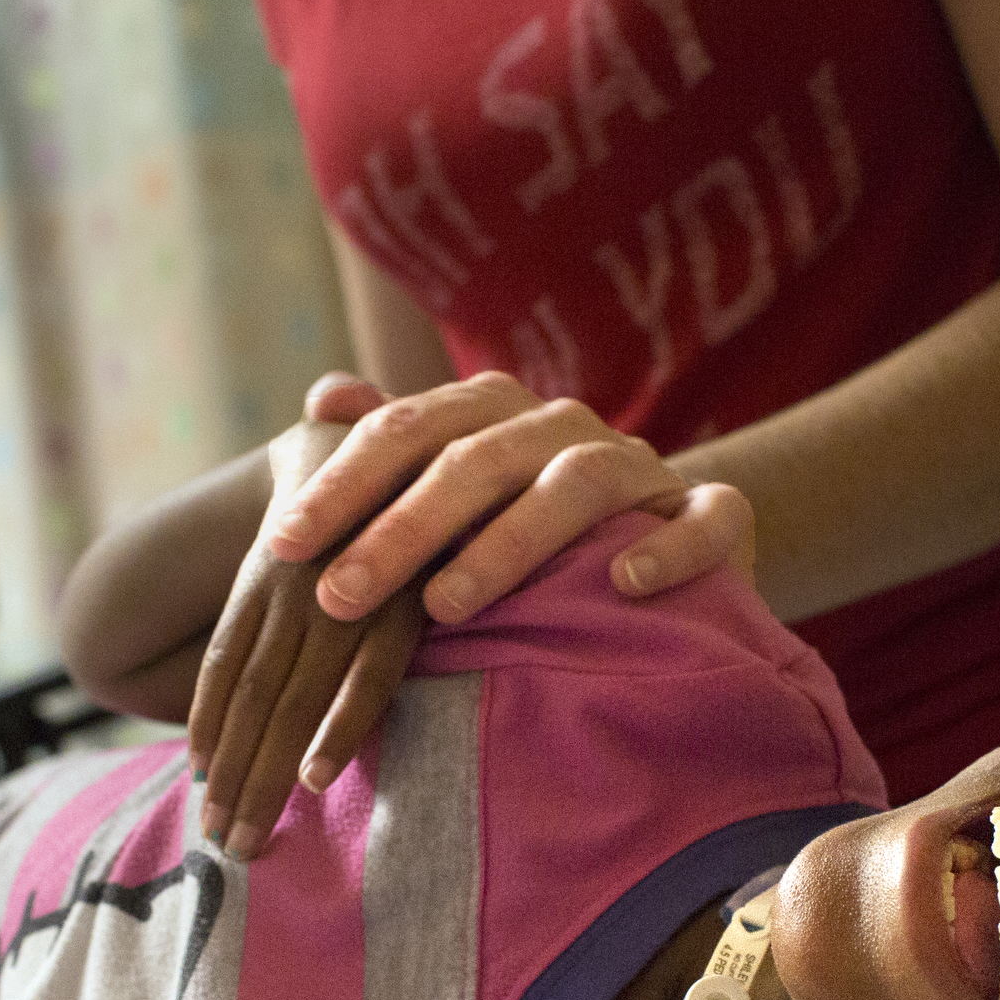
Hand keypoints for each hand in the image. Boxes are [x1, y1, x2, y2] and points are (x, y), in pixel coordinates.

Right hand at [184, 542, 425, 861]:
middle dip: (262, 779)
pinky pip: (224, 659)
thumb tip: (382, 732)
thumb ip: (412, 647)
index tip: (314, 783)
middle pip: (292, 700)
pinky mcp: (250, 588)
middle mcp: (336, 599)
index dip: (339, 728)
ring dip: (230, 764)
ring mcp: (285, 594)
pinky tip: (201, 766)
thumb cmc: (416, 548)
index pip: (364, 678)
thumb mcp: (437, 582)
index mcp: (396, 606)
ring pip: (252, 690)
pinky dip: (208, 716)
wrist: (356, 453)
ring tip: (214, 826)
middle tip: (242, 849)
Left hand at [261, 371, 755, 625]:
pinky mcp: (718, 518)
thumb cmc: (530, 522)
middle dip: (402, 528)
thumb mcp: (458, 485)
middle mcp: (566, 428)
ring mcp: (644, 470)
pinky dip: (667, 548)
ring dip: (508, 542)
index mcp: (496, 413)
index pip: (407, 431)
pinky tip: (623, 584)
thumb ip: (395, 444)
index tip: (282, 544)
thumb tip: (324, 394)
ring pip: (577, 486)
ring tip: (447, 604)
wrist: (670, 537)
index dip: (342, 484)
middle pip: (477, 462)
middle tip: (338, 595)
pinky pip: (706, 521)